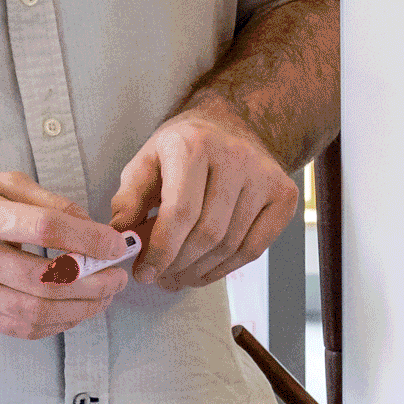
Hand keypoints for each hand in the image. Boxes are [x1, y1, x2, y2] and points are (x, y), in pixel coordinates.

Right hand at [0, 171, 136, 339]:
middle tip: (118, 277)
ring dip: (81, 309)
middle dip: (94, 281)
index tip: (116, 244)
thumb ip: (43, 200)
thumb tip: (89, 224)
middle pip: (47, 279)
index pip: (46, 230)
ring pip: (37, 311)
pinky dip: (55, 324)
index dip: (89, 239)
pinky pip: (19, 328)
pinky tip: (74, 312)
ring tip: (104, 297)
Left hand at [109, 96, 300, 292]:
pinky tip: (204, 271)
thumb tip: (119, 237)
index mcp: (193, 145)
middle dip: (178, 264)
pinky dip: (226, 269)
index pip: (180, 212)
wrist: (232, 125)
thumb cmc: (183, 148)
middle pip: (207, 233)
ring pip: (231, 245)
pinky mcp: (284, 196)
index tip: (143, 272)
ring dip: (199, 271)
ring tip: (177, 278)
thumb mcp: (146, 161)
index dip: (161, 250)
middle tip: (159, 278)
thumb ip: (129, 198)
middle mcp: (235, 157)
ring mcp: (265, 177)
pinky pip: (254, 248)